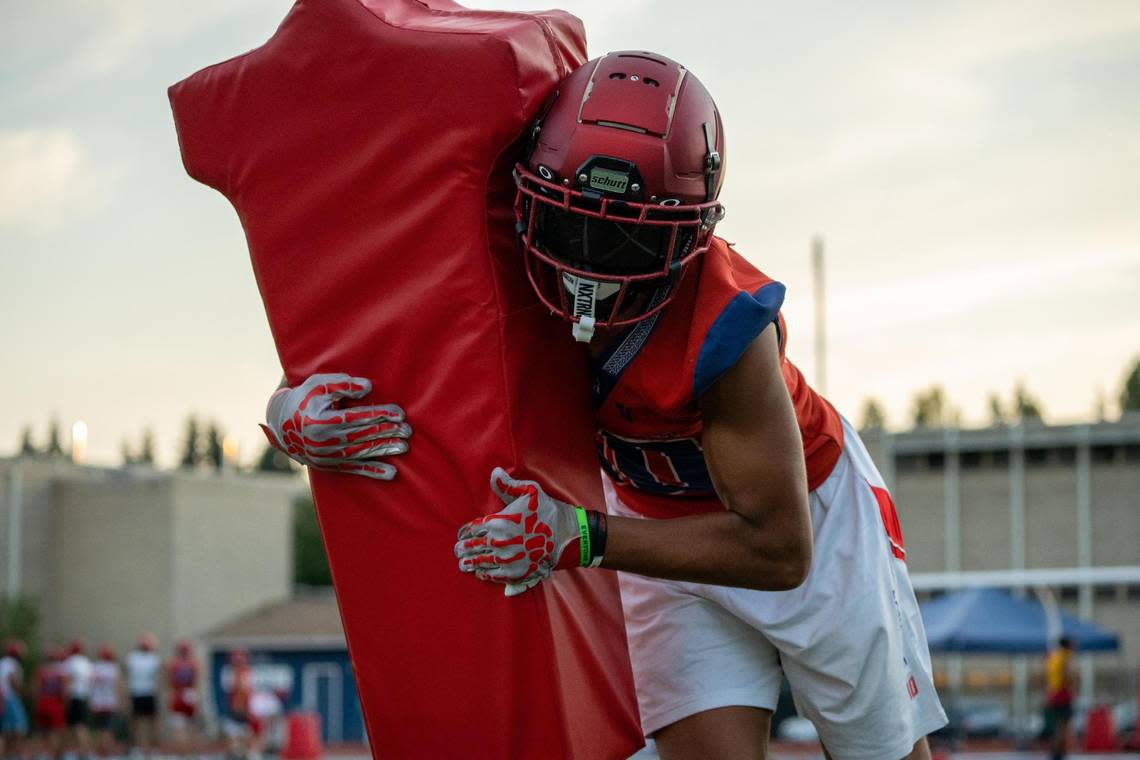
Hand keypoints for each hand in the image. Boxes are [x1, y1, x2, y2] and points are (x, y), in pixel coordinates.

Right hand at [260, 373, 410, 479]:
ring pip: (361, 453)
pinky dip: (373, 472)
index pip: (356, 418)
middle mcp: (324, 442)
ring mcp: (327, 456)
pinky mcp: (330, 465)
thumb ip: (342, 384)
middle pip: (362, 436)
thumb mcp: (318, 386)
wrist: (281, 425)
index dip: (380, 415)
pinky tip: (391, 473)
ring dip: (384, 450)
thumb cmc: (304, 399)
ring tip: (404, 446)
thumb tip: (368, 387)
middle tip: (408, 430)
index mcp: (320, 422)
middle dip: (387, 432)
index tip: (400, 413)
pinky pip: (354, 470)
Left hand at [455, 467, 589, 595]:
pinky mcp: (515, 573)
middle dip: (463, 549)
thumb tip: (494, 472)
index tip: (461, 535)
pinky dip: (485, 575)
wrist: (567, 536)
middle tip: (458, 551)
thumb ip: (508, 484)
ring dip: (470, 564)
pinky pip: (494, 576)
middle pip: (473, 547)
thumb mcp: (531, 491)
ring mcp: (506, 560)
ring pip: (481, 563)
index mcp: (499, 522)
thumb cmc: (548, 512)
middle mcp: (499, 542)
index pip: (473, 529)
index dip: (464, 533)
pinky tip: (480, 573)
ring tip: (463, 564)